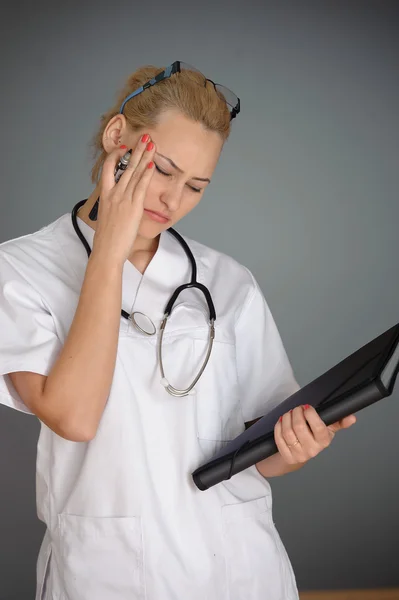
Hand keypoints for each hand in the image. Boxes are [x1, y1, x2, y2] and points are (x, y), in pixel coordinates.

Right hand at [91, 135, 155, 266]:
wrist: (107, 250)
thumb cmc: (107, 239)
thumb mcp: (107, 217)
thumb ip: (113, 207)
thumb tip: (118, 205)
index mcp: (105, 195)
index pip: (109, 169)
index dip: (116, 156)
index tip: (124, 147)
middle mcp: (113, 194)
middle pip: (126, 166)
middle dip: (136, 150)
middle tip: (144, 136)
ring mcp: (123, 199)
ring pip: (134, 173)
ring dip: (144, 156)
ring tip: (151, 143)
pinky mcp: (133, 207)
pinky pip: (141, 186)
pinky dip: (146, 174)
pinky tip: (152, 163)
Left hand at [274, 404, 356, 464]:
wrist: (300, 454)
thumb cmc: (314, 437)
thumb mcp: (328, 429)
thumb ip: (339, 422)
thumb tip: (352, 417)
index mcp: (324, 441)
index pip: (318, 427)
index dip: (310, 414)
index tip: (306, 407)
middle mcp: (312, 450)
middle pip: (300, 427)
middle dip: (296, 413)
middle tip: (296, 408)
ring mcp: (298, 454)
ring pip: (288, 432)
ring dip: (286, 418)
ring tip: (289, 413)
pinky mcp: (287, 456)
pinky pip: (279, 438)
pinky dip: (279, 426)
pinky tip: (282, 421)